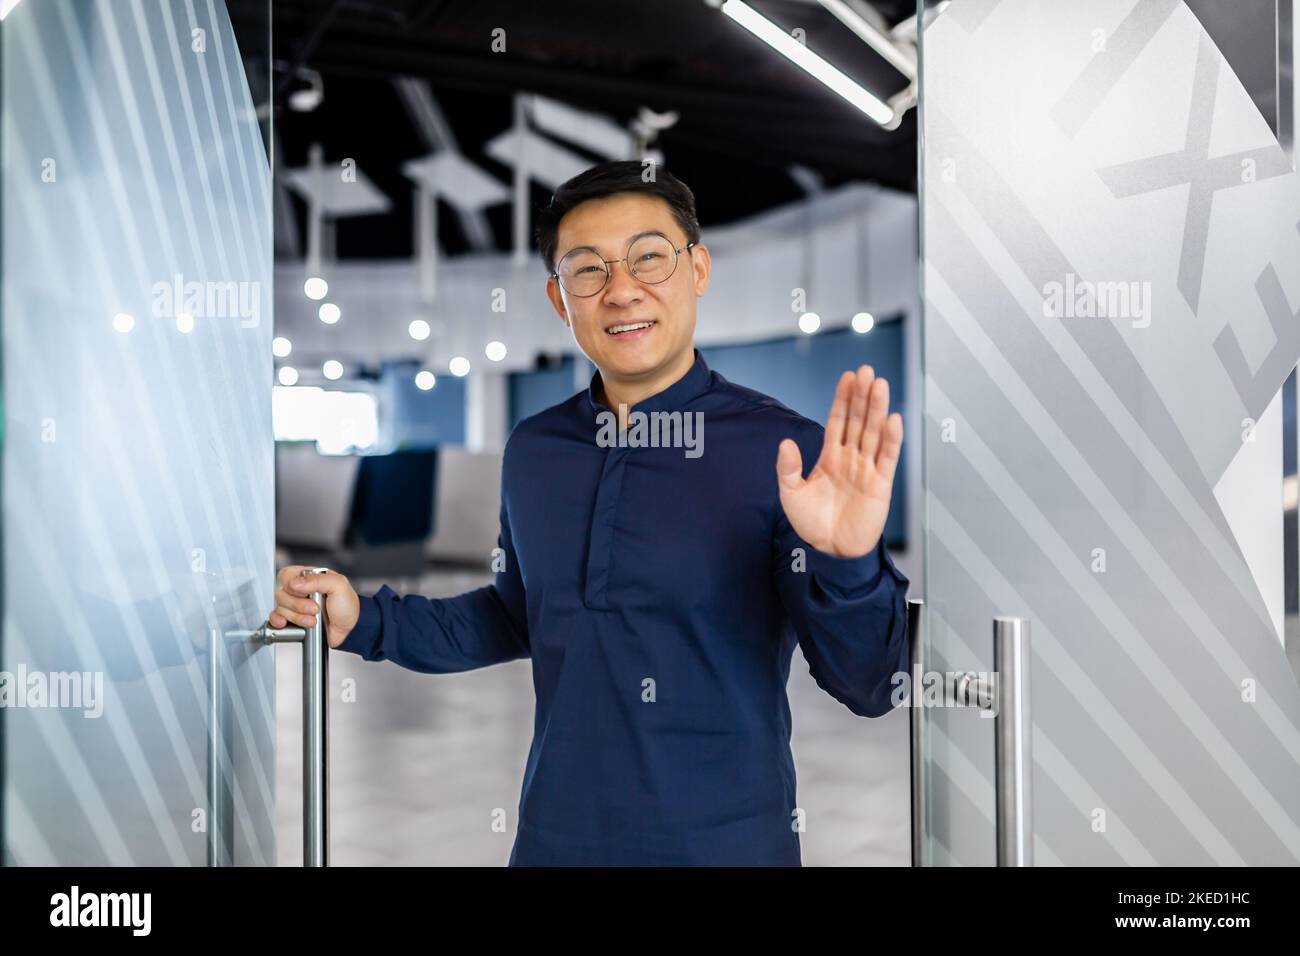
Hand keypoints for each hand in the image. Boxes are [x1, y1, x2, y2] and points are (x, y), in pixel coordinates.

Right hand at [269, 565, 359, 649]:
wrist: (351, 628)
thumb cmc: (347, 605)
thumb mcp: (339, 585)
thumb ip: (318, 580)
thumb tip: (295, 583)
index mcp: (309, 577)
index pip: (286, 575)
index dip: (291, 585)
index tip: (305, 593)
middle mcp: (299, 590)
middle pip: (282, 594)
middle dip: (298, 605)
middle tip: (315, 609)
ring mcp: (294, 606)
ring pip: (280, 608)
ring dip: (296, 616)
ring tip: (313, 620)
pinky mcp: (292, 620)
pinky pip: (275, 618)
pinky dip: (278, 621)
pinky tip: (285, 623)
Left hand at [776, 366, 902, 558]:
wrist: (829, 551)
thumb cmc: (811, 523)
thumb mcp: (790, 493)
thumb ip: (787, 468)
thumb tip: (785, 442)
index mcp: (830, 457)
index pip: (838, 421)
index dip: (843, 399)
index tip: (848, 377)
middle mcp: (850, 459)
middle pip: (858, 420)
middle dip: (862, 396)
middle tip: (866, 371)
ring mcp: (866, 469)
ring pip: (873, 433)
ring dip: (877, 409)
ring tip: (879, 384)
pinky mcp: (880, 485)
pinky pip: (887, 457)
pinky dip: (891, 439)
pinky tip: (893, 419)